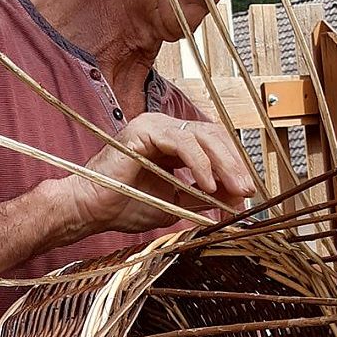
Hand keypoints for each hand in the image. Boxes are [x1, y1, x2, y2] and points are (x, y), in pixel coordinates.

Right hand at [56, 113, 255, 234]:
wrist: (90, 210)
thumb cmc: (123, 206)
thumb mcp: (174, 202)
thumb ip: (203, 197)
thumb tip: (235, 199)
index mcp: (170, 141)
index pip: (212, 145)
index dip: (232, 166)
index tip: (246, 191)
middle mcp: (164, 128)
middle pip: (213, 137)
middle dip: (234, 165)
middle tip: (247, 190)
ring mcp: (154, 126)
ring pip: (202, 137)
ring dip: (223, 164)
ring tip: (233, 189)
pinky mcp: (145, 131)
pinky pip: (183, 143)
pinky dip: (200, 164)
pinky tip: (208, 185)